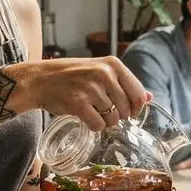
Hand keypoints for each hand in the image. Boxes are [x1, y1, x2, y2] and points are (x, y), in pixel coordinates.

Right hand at [18, 57, 149, 131]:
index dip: (136, 108)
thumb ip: (125, 83)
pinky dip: (93, 126)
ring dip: (105, 121)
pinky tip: (85, 117)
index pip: (139, 94)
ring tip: (92, 111)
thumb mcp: (100, 71)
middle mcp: (104, 74)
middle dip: (118, 116)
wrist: (40, 80)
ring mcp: (91, 89)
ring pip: (113, 119)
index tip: (128, 111)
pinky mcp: (79, 103)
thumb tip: (150, 97)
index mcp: (113, 64)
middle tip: (103, 110)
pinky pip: (98, 125)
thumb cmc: (72, 76)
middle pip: (127, 109)